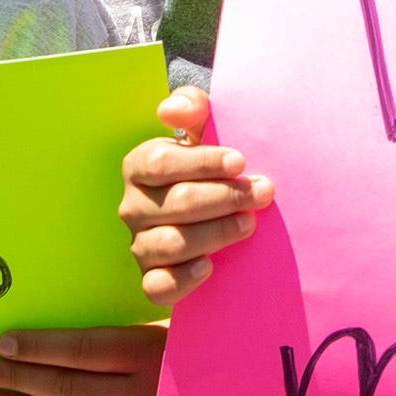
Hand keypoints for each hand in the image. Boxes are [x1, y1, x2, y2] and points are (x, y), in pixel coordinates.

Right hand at [121, 87, 271, 304]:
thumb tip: (170, 110)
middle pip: (176, 203)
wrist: (210, 212)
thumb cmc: (204, 167)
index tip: (240, 162)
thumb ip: (190, 108)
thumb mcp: (199, 131)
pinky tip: (209, 266)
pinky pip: (158, 287)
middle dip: (225, 197)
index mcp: (138, 166)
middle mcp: (132, 207)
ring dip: (216, 234)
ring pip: (172, 243)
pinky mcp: (150, 280)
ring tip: (248, 224)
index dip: (202, 162)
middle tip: (262, 192)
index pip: (161, 163)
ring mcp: (139, 246)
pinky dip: (183, 279)